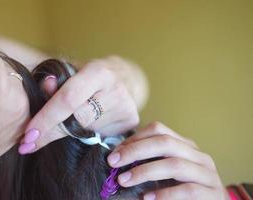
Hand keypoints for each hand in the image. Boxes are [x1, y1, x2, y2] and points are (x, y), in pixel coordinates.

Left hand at [18, 56, 139, 153]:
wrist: (124, 77)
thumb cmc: (89, 75)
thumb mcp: (72, 71)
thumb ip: (57, 80)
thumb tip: (45, 86)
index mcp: (98, 72)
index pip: (69, 98)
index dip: (46, 118)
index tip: (28, 134)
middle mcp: (115, 90)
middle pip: (78, 121)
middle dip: (50, 133)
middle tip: (27, 144)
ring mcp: (126, 108)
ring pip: (86, 132)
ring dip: (66, 134)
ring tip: (60, 126)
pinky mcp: (131, 122)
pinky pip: (99, 137)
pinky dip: (84, 136)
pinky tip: (83, 127)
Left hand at [107, 122, 227, 199]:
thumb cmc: (183, 191)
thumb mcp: (167, 172)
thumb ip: (151, 162)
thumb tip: (118, 157)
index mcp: (186, 146)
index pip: (158, 130)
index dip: (134, 138)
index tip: (115, 152)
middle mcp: (199, 156)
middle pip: (165, 143)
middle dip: (135, 151)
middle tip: (113, 162)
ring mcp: (208, 175)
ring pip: (174, 165)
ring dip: (144, 172)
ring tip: (124, 181)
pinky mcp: (212, 195)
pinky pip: (187, 191)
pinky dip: (164, 194)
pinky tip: (147, 198)